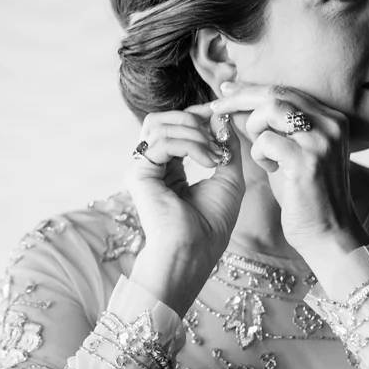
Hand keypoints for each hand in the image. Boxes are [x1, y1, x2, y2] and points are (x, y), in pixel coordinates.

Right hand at [126, 108, 245, 292]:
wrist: (194, 253)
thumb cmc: (210, 225)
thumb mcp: (229, 177)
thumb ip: (226, 146)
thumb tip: (222, 115)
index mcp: (169, 168)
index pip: (175, 127)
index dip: (198, 116)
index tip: (222, 116)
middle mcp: (152, 166)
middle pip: (161, 120)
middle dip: (193, 118)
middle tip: (218, 133)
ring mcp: (142, 168)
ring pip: (158, 125)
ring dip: (194, 132)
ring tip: (215, 154)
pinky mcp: (138, 173)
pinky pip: (162, 142)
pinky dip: (190, 145)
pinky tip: (209, 162)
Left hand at [202, 81, 368, 257]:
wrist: (329, 233)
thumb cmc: (305, 195)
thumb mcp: (290, 153)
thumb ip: (272, 128)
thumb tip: (237, 105)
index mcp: (331, 119)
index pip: (285, 90)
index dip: (252, 88)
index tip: (226, 89)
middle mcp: (331, 124)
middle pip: (276, 93)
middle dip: (241, 97)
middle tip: (216, 105)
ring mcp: (321, 141)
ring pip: (270, 109)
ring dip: (252, 127)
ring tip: (259, 151)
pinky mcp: (308, 161)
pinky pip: (266, 141)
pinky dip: (258, 153)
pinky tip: (269, 169)